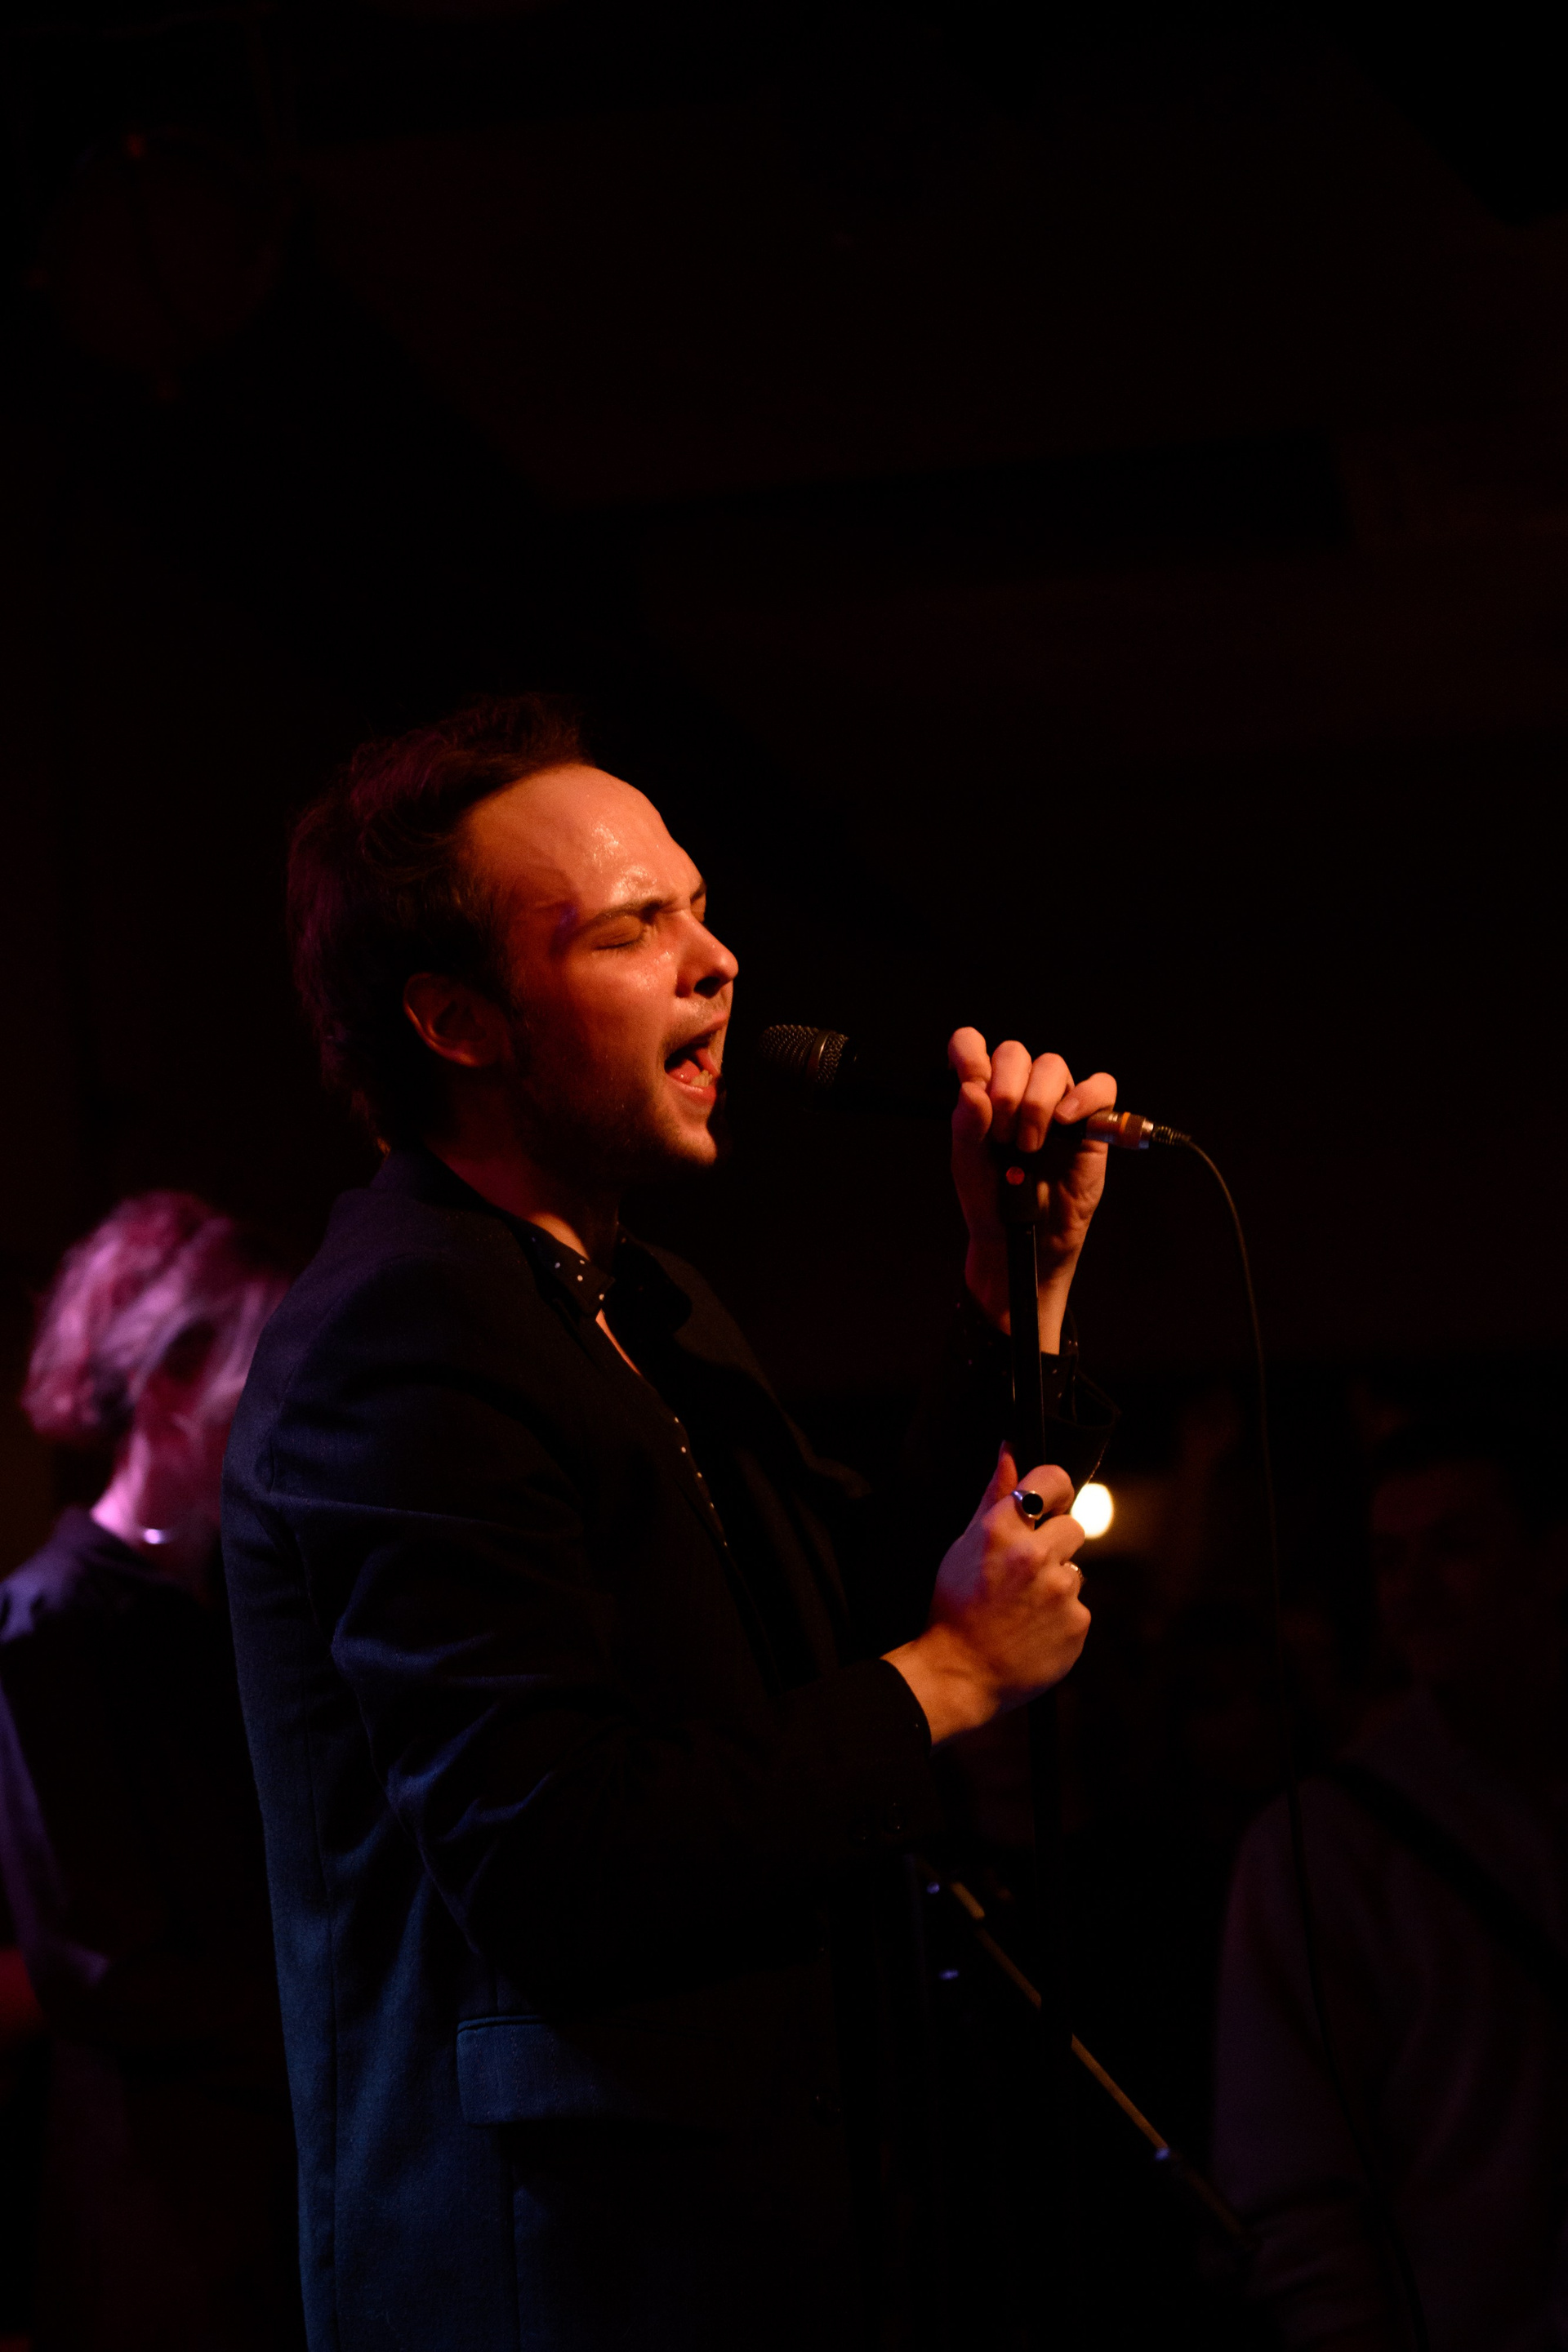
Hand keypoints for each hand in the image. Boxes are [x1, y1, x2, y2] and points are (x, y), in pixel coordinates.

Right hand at [884, 1447, 1089, 1743]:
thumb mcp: (964, 1545)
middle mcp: (1034, 1555)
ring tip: (1023, 1606)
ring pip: (1075, 1571)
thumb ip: (994, 1497)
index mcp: (1001, 1530)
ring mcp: (1060, 1591)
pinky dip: (1061, 1616)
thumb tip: (1010, 1450)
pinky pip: (1079, 1607)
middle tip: (1025, 1571)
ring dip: (1056, 1583)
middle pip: (1074, 1527)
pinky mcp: (1077, 1623)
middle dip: (1055, 1544)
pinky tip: (1033, 1629)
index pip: (1053, 1481)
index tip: (1050, 1503)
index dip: (1056, 1490)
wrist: (960, 1673)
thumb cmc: (955, 1607)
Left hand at [947, 1027, 1116, 1342]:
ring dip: (1036, 1103)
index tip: (969, 1077)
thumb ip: (967, 1125)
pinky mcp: (1092, 1122)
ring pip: (1052, 1066)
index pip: (972, 1046)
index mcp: (984, 1092)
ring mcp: (1057, 1102)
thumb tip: (971, 1087)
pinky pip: (1101, 1087)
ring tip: (1028, 1145)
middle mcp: (1020, 1089)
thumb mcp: (968, 1164)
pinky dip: (1084, 1097)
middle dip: (1005, 1092)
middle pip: (1015, 1054)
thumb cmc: (991, 1198)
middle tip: (1002, 1136)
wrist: (1021, 1236)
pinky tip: (1063, 1121)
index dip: (968, 1050)